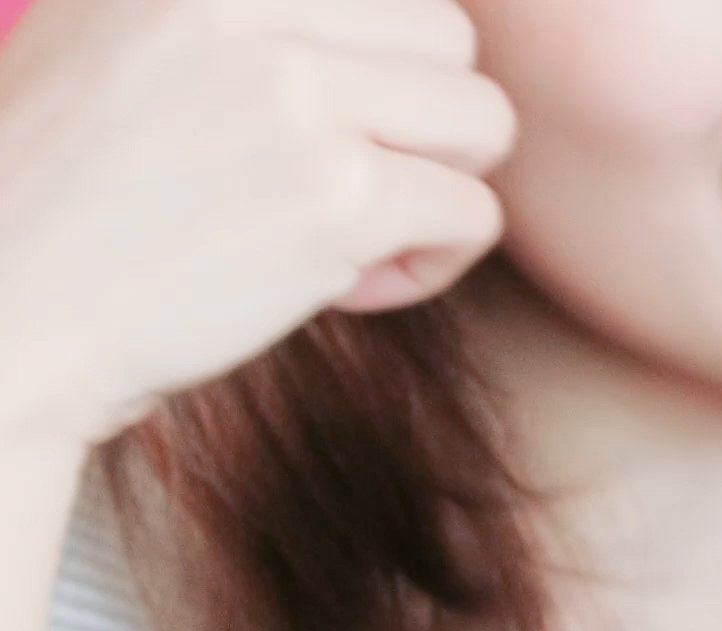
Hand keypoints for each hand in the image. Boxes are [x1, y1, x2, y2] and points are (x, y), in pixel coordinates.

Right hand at [0, 0, 512, 449]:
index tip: (315, 129)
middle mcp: (236, 2)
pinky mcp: (334, 198)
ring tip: (344, 233)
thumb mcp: (112, 40)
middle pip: (448, 37)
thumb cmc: (62, 200)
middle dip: (423, 123)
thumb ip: (233, 20)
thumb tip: (392, 19)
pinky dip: (430, 264)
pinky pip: (471, 213)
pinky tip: (343, 288)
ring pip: (481, 118)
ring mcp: (291, 96)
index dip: (377, 65)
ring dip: (436, 188)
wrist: (2, 317)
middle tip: (340, 186)